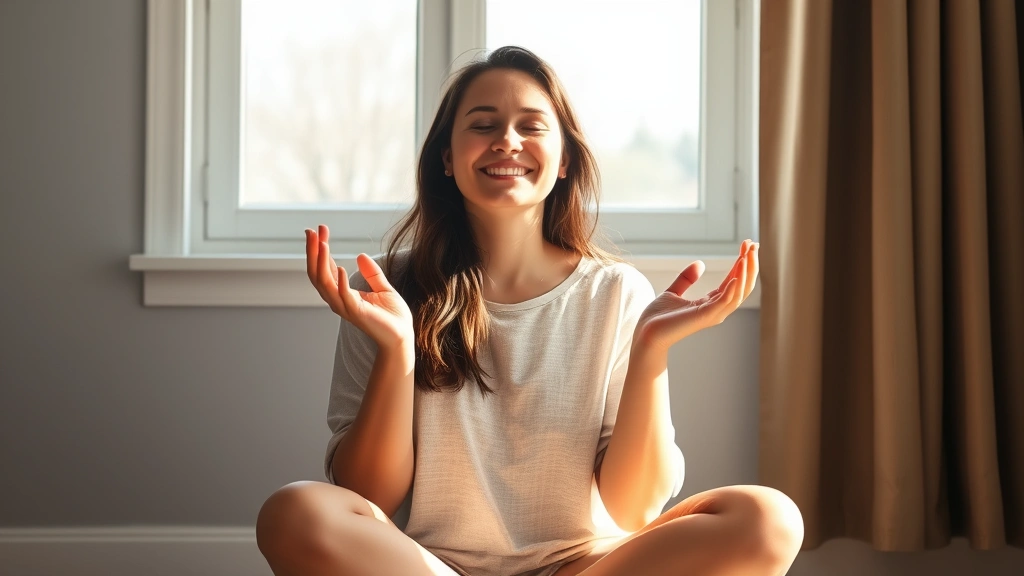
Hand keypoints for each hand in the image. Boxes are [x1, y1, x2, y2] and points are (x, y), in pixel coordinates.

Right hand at [305, 225, 413, 347]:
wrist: (402, 337)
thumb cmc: (392, 316)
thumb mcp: (383, 288)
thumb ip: (372, 273)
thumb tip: (360, 255)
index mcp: (343, 293)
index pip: (324, 269)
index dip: (320, 250)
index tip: (319, 230)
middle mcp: (339, 300)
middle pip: (317, 274)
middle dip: (313, 252)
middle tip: (312, 231)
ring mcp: (346, 307)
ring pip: (324, 284)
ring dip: (322, 263)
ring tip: (323, 243)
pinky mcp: (357, 312)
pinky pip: (344, 296)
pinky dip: (340, 282)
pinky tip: (340, 267)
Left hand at [633, 240, 758, 353]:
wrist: (646, 334)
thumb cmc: (657, 318)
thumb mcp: (672, 292)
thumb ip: (686, 279)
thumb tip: (700, 264)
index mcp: (710, 303)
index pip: (734, 281)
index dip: (742, 263)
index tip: (747, 244)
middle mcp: (716, 309)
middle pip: (742, 286)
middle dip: (750, 264)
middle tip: (753, 244)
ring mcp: (713, 314)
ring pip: (739, 292)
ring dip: (746, 271)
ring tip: (748, 253)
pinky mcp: (705, 316)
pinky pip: (726, 299)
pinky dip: (735, 285)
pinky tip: (739, 270)